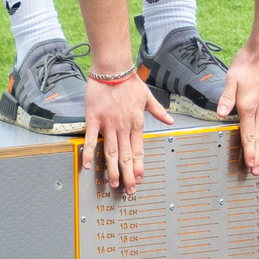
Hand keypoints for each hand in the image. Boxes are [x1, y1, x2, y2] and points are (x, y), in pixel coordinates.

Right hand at [87, 72, 170, 194]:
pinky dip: (90, 153)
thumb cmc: (129, 82)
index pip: (139, 150)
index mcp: (137, 122)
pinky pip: (91, 139)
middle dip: (128, 174)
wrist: (113, 69)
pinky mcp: (94, 119)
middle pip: (126, 155)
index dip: (138, 166)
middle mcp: (124, 126)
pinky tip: (87, 166)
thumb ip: (159, 111)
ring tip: (113, 183)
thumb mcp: (148, 96)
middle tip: (129, 189)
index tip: (139, 178)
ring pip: (112, 151)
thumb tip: (170, 121)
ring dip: (113, 169)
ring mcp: (109, 124)